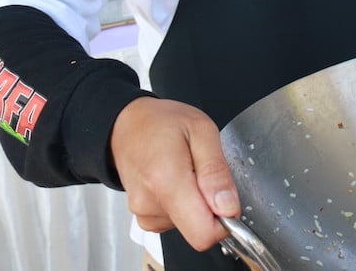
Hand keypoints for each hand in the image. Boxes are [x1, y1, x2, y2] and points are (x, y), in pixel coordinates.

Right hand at [110, 97, 238, 251]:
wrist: (127, 125)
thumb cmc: (162, 123)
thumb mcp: (202, 130)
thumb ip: (216, 172)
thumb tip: (228, 208)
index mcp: (166, 180)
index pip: (203, 234)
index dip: (224, 221)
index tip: (226, 197)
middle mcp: (149, 203)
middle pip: (198, 230)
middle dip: (210, 206)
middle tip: (201, 171)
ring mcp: (144, 214)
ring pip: (188, 226)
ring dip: (196, 202)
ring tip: (185, 170)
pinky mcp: (144, 218)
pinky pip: (176, 222)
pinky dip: (183, 204)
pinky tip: (175, 180)